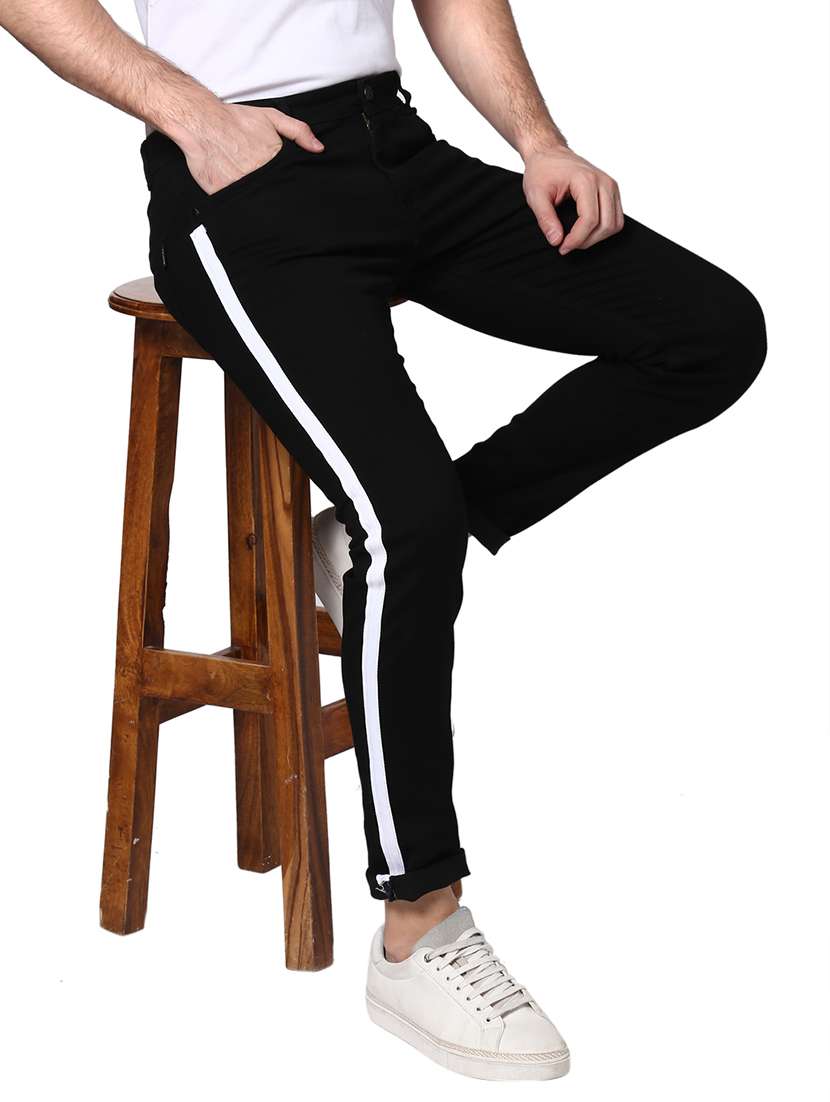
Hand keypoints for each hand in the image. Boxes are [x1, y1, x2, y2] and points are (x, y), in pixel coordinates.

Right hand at [176, 103, 324, 194]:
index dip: (289, 185)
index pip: (289, 181)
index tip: (291, 189)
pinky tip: (240, 199)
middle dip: (276, 194)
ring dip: (259, 202)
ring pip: (258, 202)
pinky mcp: (224, 192)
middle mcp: (260, 174)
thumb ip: (298, 131)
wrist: (202, 121)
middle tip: (271, 192)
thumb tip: (319, 149)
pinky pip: (235, 204)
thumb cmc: (235, 119)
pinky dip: (238, 204)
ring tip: (255, 194)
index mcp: (274, 160)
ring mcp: (242, 185)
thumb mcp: (272, 117)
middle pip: (275, 193)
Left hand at [522, 144, 623, 254]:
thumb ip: (545, 219)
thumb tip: (556, 240)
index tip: (562, 248)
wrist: (550, 153)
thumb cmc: (542, 170)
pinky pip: (616, 218)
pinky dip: (603, 229)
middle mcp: (604, 182)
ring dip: (597, 237)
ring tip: (577, 239)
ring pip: (615, 224)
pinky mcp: (612, 191)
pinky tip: (586, 230)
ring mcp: (611, 186)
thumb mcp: (535, 195)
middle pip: (606, 225)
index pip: (590, 219)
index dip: (577, 239)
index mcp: (586, 180)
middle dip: (587, 241)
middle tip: (567, 244)